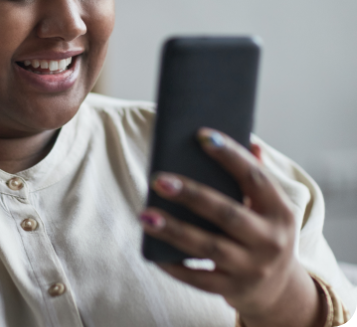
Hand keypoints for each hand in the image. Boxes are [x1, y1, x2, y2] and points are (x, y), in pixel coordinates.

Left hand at [140, 128, 325, 326]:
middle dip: (191, 195)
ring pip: (208, 246)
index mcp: (280, 210)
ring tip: (145, 214)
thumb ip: (256, 173)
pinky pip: (198, 278)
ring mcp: (252, 268)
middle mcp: (271, 240)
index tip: (201, 135)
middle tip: (158, 179)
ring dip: (173, 230)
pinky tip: (152, 249)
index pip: (255, 177)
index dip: (230, 155)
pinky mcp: (233, 290)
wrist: (279, 290)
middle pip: (226, 213)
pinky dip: (174, 265)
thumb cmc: (263, 231)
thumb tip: (248, 138)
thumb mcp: (269, 205)